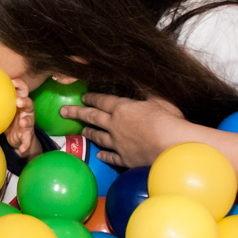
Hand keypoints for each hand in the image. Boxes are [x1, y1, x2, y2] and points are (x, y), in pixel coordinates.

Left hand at [4, 78, 40, 158]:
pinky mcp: (27, 136)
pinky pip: (27, 140)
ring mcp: (27, 124)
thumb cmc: (9, 120)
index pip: (23, 91)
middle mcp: (26, 112)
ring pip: (29, 121)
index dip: (20, 85)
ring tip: (22, 123)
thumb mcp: (3, 110)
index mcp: (20, 103)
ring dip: (26, 121)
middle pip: (29, 103)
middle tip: (19, 102)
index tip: (12, 81)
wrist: (17, 138)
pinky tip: (21, 148)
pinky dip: (25, 144)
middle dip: (25, 101)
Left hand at [59, 93, 186, 167]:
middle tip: (63, 112)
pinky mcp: (124, 158)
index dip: (91, 98)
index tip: (82, 97)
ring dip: (88, 133)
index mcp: (122, 108)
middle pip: (92, 117)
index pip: (101, 101)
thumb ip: (148, 91)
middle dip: (76, 113)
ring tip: (81, 131)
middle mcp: (115, 125)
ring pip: (98, 137)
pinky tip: (99, 155)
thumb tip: (143, 78)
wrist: (173, 148)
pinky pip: (110, 156)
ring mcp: (118, 143)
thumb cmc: (169, 121)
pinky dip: (103, 155)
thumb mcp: (160, 99)